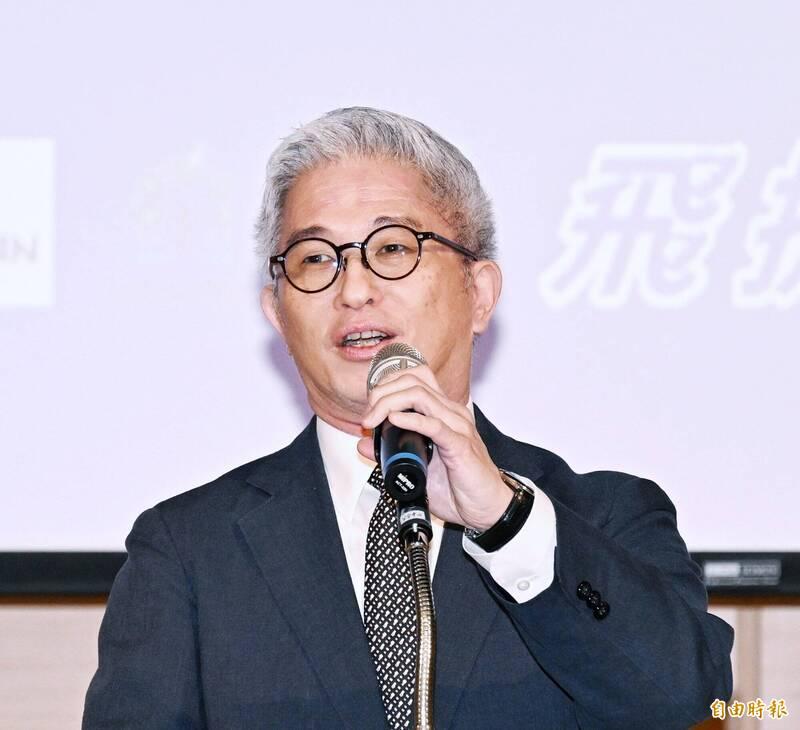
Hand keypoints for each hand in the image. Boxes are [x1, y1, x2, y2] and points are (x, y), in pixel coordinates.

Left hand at [357, 366, 511, 529]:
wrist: (487, 509)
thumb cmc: (460, 487)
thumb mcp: (417, 467)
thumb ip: (390, 453)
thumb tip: (363, 443)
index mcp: (442, 413)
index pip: (415, 378)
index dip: (387, 385)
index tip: (370, 407)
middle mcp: (451, 414)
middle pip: (413, 382)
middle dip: (382, 393)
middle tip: (368, 416)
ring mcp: (457, 427)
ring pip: (420, 396)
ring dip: (389, 403)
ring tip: (373, 419)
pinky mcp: (460, 445)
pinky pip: (434, 424)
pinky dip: (411, 420)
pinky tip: (394, 421)